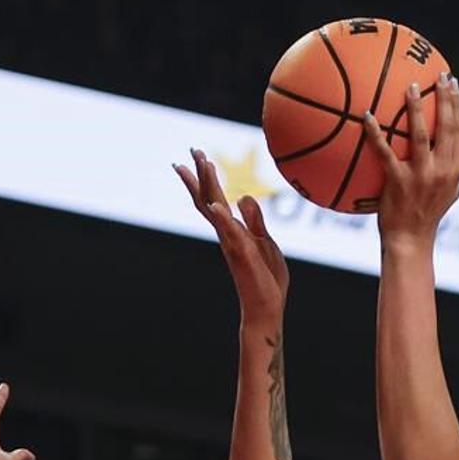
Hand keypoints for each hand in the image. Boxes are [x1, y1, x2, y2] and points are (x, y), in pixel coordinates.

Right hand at [173, 150, 288, 327]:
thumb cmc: (267, 280)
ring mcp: (233, 245)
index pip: (215, 200)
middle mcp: (228, 236)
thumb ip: (255, 221)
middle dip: (199, 175)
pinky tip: (216, 205)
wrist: (266, 309)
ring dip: (209, 186)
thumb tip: (243, 197)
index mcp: (234, 232)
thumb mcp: (266, 243)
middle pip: (207, 200)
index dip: (207, 179)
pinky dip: (223, 220)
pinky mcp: (242, 256)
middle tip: (191, 150)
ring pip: (215, 210)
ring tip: (203, 163)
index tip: (199, 157)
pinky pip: (230, 235)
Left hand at [363, 71, 458, 242]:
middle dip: (445, 97)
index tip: (452, 82)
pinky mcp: (398, 182)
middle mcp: (442, 170)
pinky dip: (375, 133)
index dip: (457, 104)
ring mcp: (421, 176)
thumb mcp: (452, 191)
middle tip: (439, 73)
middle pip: (447, 127)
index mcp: (455, 170)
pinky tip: (367, 116)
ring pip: (422, 135)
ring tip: (411, 86)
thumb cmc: (427, 215)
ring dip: (417, 108)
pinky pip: (385, 153)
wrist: (411, 241)